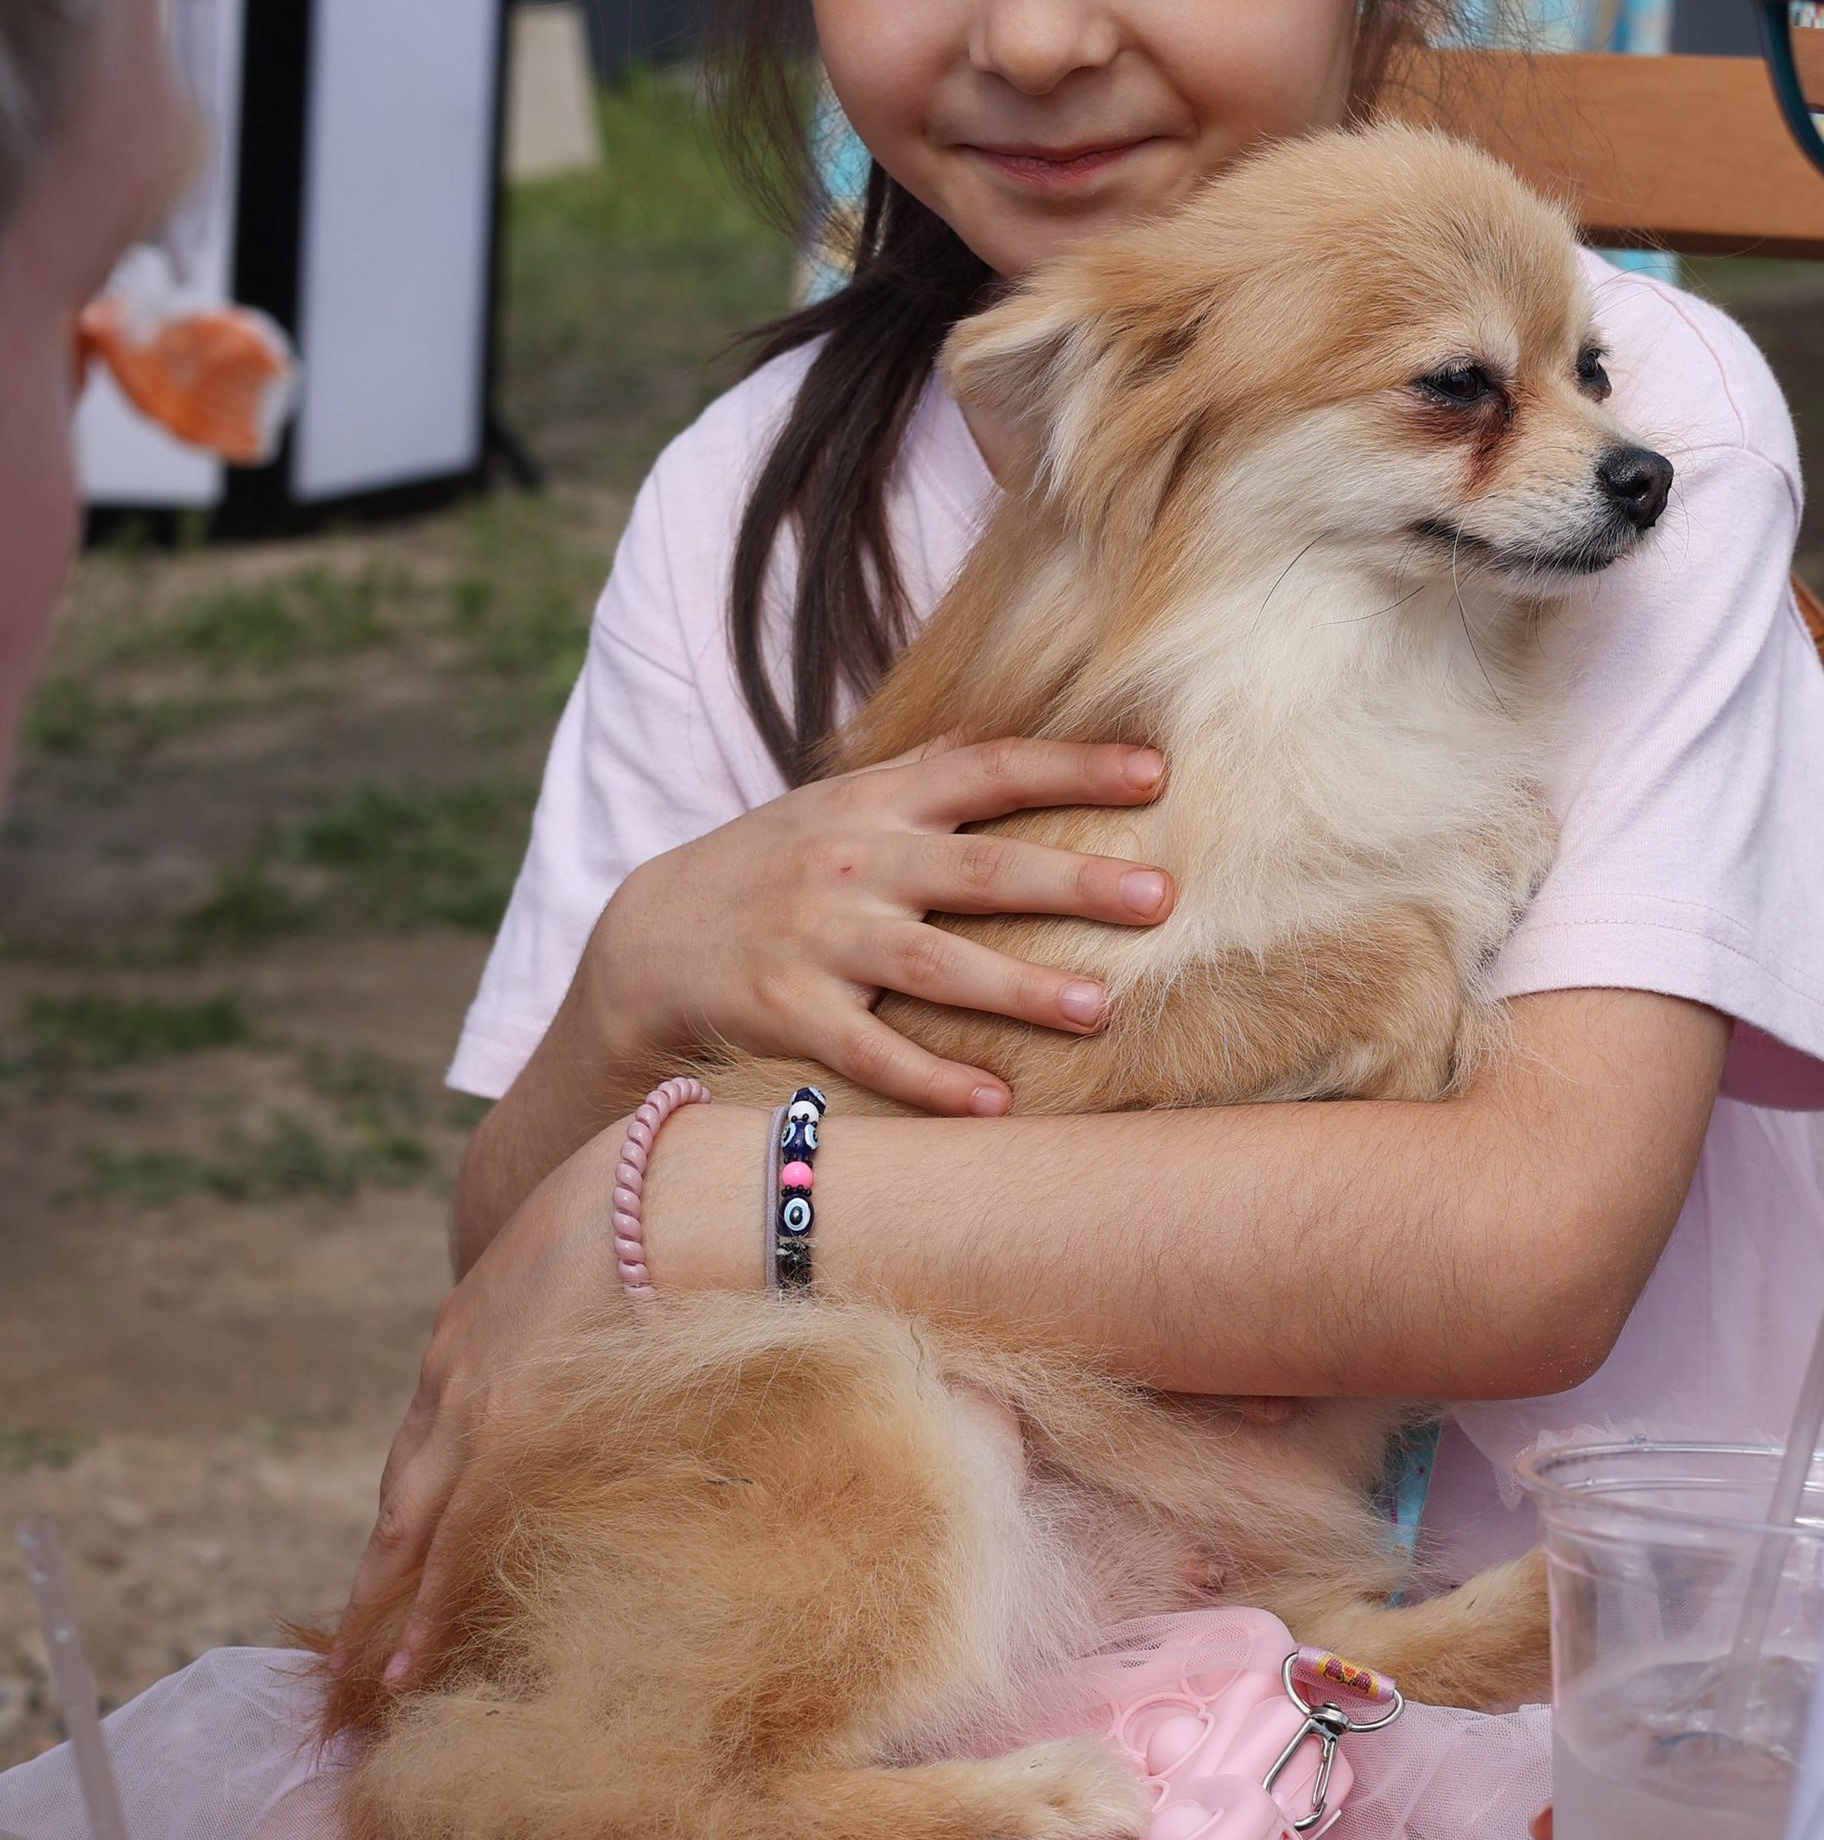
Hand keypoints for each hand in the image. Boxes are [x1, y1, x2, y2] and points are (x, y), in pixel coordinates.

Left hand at [334, 1118, 631, 1682]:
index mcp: (480, 1317)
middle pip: (403, 1480)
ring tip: (375, 1665)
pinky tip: (412, 1663)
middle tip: (363, 1627)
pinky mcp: (503, 1436)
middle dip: (383, 1557)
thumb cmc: (684, 1208)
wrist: (690, 1183)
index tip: (414, 1534)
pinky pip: (448, 1541)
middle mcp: (456, 1364)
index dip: (424, 1487)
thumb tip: (656, 1341)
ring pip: (408, 1520)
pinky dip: (426, 1606)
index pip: (436, 1426)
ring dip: (389, 1593)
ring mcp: (473, 1401)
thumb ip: (608, 1306)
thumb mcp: (615, 1255)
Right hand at [575, 739, 1174, 1120]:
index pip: (987, 769)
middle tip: (1162, 896)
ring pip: (932, 966)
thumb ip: (924, 774)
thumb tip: (1019, 736)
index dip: (1072, 768)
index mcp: (877, 802)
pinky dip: (929, 1080)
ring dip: (1017, 990)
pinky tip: (995, 1103)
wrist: (646, 940)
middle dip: (1072, 882)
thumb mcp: (838, 801)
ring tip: (1098, 1010)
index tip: (1157, 774)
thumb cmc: (773, 866)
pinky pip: (867, 1051)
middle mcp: (853, 861)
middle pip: (979, 870)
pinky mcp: (786, 1010)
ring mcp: (818, 938)